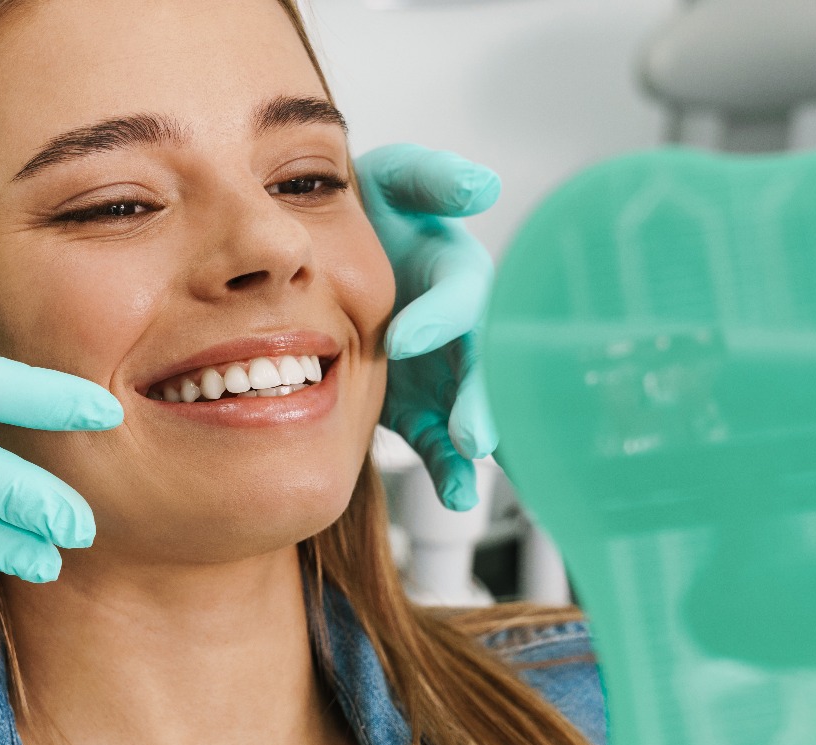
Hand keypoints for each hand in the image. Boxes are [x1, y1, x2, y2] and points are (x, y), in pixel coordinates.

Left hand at [356, 144, 501, 510]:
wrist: (331, 264)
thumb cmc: (373, 215)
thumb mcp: (397, 181)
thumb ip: (432, 179)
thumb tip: (482, 185)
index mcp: (456, 275)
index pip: (460, 295)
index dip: (437, 316)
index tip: (402, 339)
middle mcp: (462, 328)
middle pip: (484, 363)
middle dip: (481, 398)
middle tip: (473, 433)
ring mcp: (447, 373)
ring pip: (474, 408)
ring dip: (477, 437)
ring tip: (473, 466)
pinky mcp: (427, 409)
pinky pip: (445, 444)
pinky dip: (454, 470)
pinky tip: (457, 495)